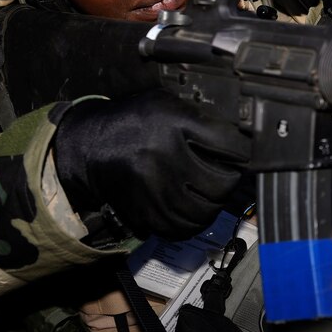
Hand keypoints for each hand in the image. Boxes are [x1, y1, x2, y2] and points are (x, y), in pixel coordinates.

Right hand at [53, 91, 249, 242]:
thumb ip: (199, 118)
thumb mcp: (167, 103)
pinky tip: (194, 209)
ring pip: (204, 211)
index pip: (227, 144)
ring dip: (215, 205)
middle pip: (221, 184)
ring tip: (212, 194)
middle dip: (230, 182)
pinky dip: (194, 222)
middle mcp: (164, 157)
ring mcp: (153, 189)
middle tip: (228, 176)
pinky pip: (181, 228)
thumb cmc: (133, 120)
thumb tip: (236, 137)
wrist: (88, 144)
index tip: (243, 154)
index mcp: (173, 124)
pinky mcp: (143, 211)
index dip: (242, 152)